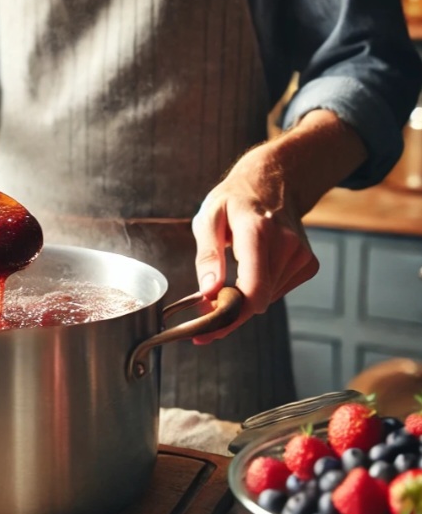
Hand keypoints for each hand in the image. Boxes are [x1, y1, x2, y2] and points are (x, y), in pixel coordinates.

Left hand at [191, 142, 318, 342]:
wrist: (273, 182)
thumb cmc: (235, 200)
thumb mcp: (208, 218)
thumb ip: (208, 255)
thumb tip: (208, 291)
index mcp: (259, 231)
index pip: (254, 288)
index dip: (230, 316)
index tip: (206, 332)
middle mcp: (287, 245)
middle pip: (257, 300)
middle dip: (229, 311)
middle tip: (204, 312)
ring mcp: (302, 256)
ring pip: (266, 299)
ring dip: (244, 299)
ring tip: (226, 280)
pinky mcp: (308, 265)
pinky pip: (277, 291)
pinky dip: (259, 290)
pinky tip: (250, 269)